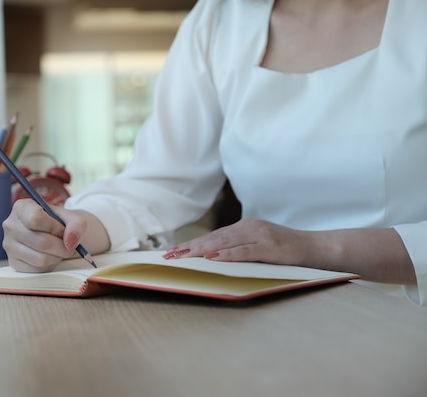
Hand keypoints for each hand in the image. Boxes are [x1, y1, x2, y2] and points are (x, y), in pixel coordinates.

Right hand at [2, 199, 110, 272]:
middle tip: (69, 246)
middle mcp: (11, 225)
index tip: (63, 230)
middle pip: (40, 242)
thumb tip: (70, 242)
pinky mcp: (14, 263)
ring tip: (60, 250)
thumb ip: (77, 225)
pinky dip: (50, 265)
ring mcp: (9, 245)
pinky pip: (37, 269)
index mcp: (22, 207)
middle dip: (62, 246)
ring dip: (57, 257)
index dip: (55, 227)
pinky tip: (50, 256)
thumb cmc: (60, 224)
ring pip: (40, 258)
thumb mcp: (72, 218)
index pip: (35, 218)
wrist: (55, 236)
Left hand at [163, 218, 416, 284]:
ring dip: (200, 251)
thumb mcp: (260, 247)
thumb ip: (240, 249)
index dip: (191, 244)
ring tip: (182, 257)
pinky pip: (244, 251)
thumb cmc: (288, 251)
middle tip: (168, 257)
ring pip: (224, 243)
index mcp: (244, 227)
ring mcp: (259, 235)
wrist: (318, 248)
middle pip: (213, 238)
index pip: (212, 237)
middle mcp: (249, 227)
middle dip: (188, 248)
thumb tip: (214, 258)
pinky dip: (227, 255)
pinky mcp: (270, 246)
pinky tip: (211, 258)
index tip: (172, 252)